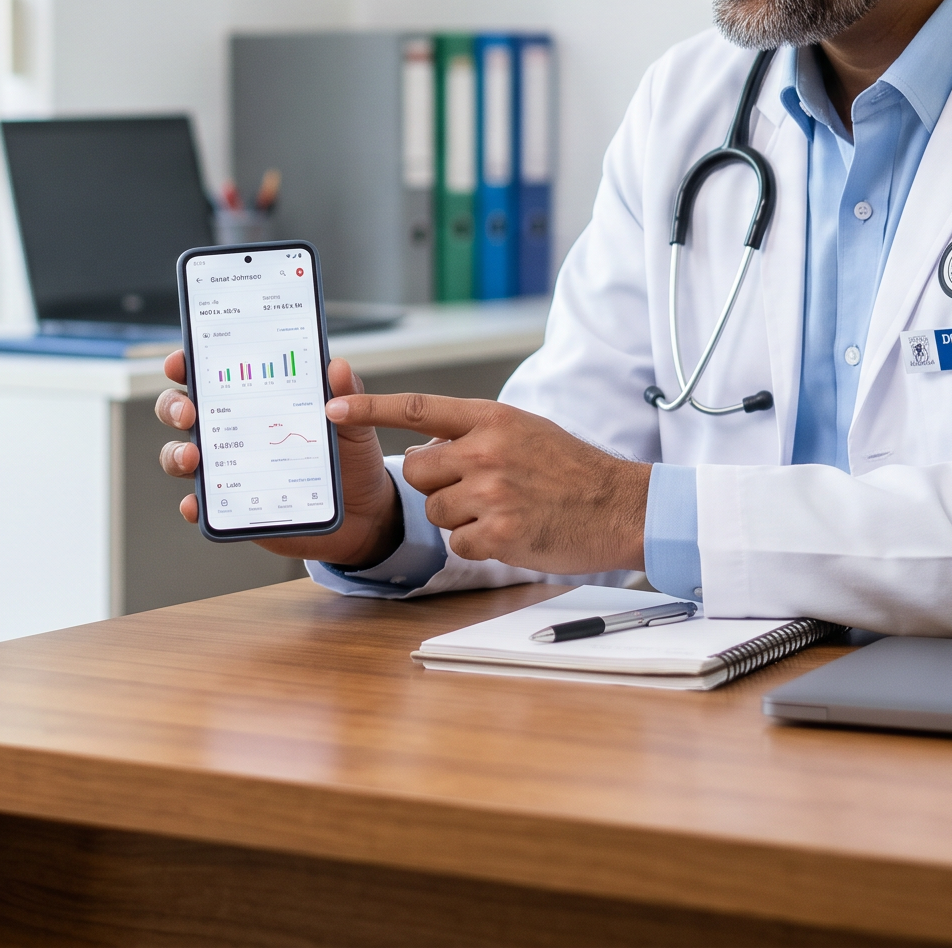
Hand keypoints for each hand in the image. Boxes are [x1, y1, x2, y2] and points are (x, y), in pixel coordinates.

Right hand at [155, 353, 402, 566]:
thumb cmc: (348, 455)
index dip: (185, 364)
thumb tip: (335, 367)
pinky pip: (203, 506)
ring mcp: (228, 468)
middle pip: (181, 410)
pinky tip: (196, 505)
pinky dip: (193, 505)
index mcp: (253, 399)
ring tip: (192, 458)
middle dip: (173, 407)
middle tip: (188, 412)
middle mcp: (232, 430)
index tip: (181, 363)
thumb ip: (345, 394)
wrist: (364, 511)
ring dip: (176, 454)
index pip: (209, 374)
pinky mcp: (233, 506)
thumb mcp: (352, 421)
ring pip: (180, 456)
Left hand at [334, 393, 649, 574]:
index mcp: (490, 419)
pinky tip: (511, 532)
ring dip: (460, 517)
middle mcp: (486, 450)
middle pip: (416, 470)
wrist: (619, 507)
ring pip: (434, 511)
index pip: (415, 408)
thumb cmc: (571, 470)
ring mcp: (491, 492)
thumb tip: (426, 444)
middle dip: (435, 484)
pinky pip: (457, 542)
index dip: (368, 408)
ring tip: (505, 509)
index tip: (332, 408)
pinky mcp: (498, 532)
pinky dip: (478, 543)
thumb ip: (473, 432)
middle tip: (478, 487)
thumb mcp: (523, 431)